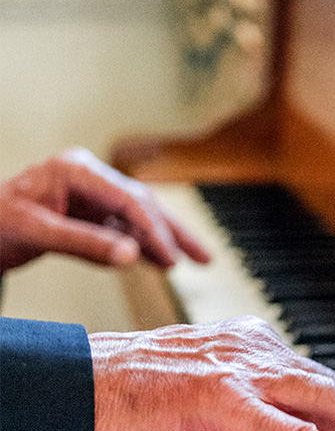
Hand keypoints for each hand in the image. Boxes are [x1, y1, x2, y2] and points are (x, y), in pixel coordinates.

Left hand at [0, 147, 210, 273]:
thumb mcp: (38, 234)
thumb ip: (86, 244)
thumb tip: (132, 255)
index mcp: (74, 170)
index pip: (128, 199)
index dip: (154, 230)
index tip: (172, 258)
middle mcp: (86, 177)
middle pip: (141, 203)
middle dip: (172, 232)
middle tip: (200, 258)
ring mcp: (89, 194)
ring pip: (138, 215)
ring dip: (164, 239)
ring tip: (193, 260)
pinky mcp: (88, 212)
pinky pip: (123, 228)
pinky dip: (143, 245)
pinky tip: (161, 260)